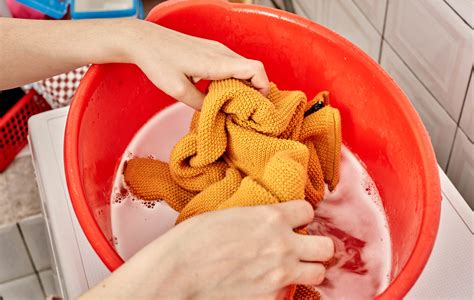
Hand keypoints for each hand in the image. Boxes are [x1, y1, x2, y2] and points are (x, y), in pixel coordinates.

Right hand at [80, 200, 333, 299]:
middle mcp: (283, 246)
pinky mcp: (271, 298)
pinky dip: (283, 288)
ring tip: (288, 266)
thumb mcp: (230, 214)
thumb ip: (260, 217)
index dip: (300, 215)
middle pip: (326, 246)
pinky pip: (292, 293)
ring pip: (318, 272)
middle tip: (300, 246)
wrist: (177, 272)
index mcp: (272, 218)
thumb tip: (270, 221)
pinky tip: (265, 282)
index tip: (293, 220)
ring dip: (306, 268)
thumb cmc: (194, 239)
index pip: (308, 211)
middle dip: (315, 245)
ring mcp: (280, 275)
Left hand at [128, 20, 269, 109]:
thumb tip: (216, 113)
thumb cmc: (159, 61)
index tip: (257, 106)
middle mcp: (222, 53)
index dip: (263, 88)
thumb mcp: (178, 90)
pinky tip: (219, 91)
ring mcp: (217, 49)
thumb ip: (200, 104)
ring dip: (243, 84)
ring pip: (243, 67)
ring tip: (232, 103)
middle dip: (255, 90)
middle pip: (253, 69)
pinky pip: (231, 64)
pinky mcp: (210, 50)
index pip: (255, 70)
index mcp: (217, 62)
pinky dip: (233, 78)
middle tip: (245, 110)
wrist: (144, 40)